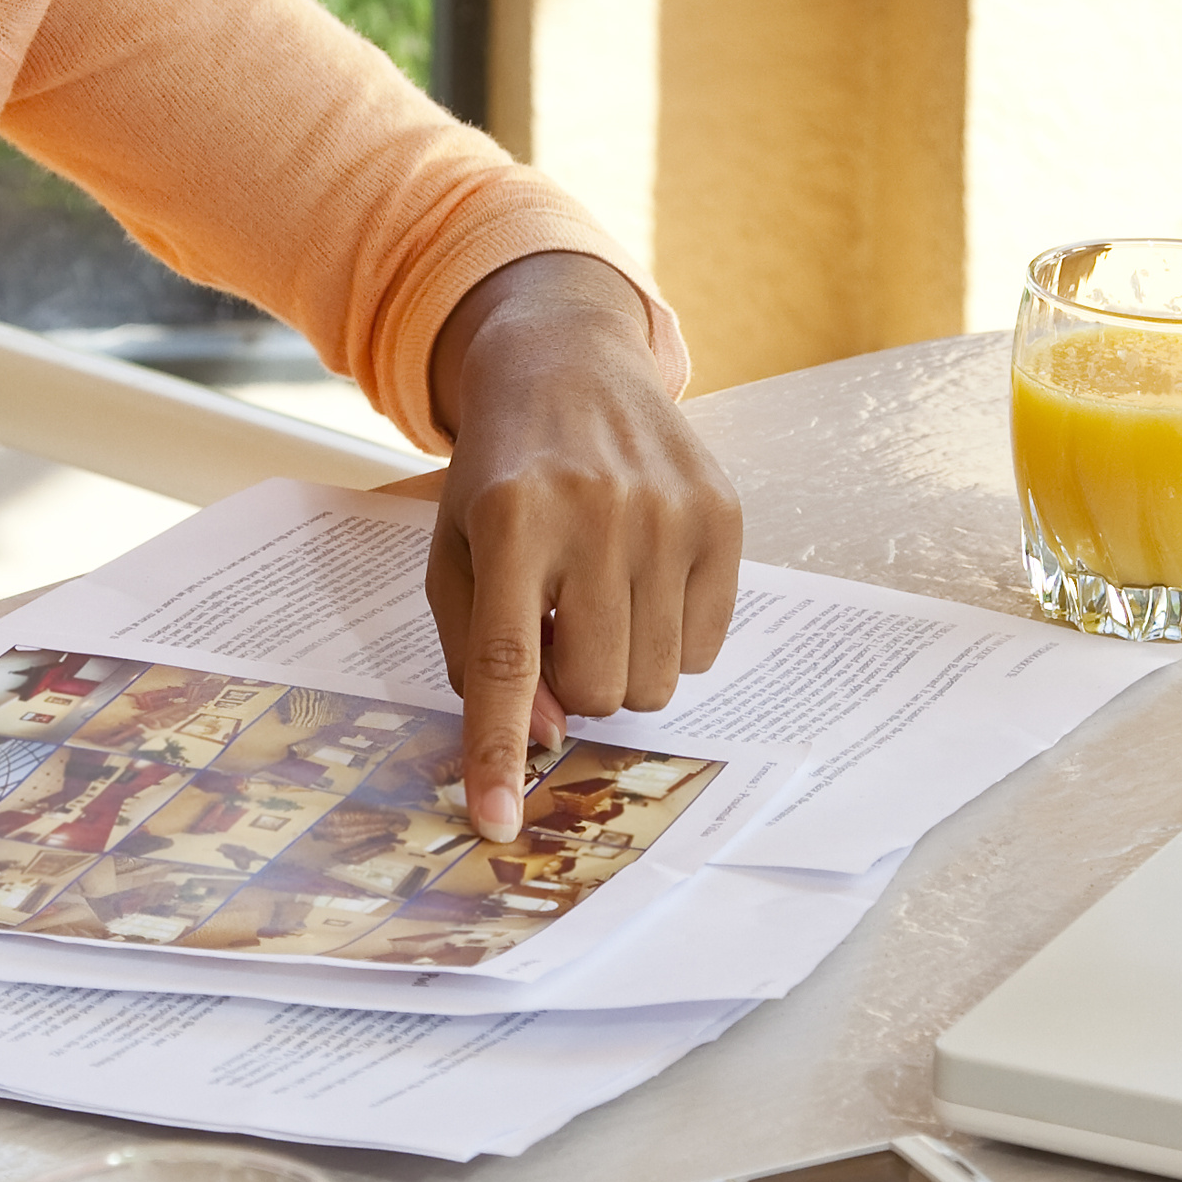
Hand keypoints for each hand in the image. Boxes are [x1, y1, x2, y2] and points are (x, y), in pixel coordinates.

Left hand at [421, 252, 741, 838]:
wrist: (568, 361)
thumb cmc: (499, 474)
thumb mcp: (456, 552)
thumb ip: (476, 651)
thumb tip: (538, 738)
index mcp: (511, 520)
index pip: (504, 665)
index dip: (495, 754)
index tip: (494, 821)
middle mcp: (596, 512)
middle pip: (594, 689)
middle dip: (571, 686)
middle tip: (557, 629)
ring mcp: (670, 512)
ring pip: (654, 681)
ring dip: (622, 666)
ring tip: (600, 599)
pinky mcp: (724, 514)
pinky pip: (704, 648)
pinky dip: (670, 637)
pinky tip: (644, 578)